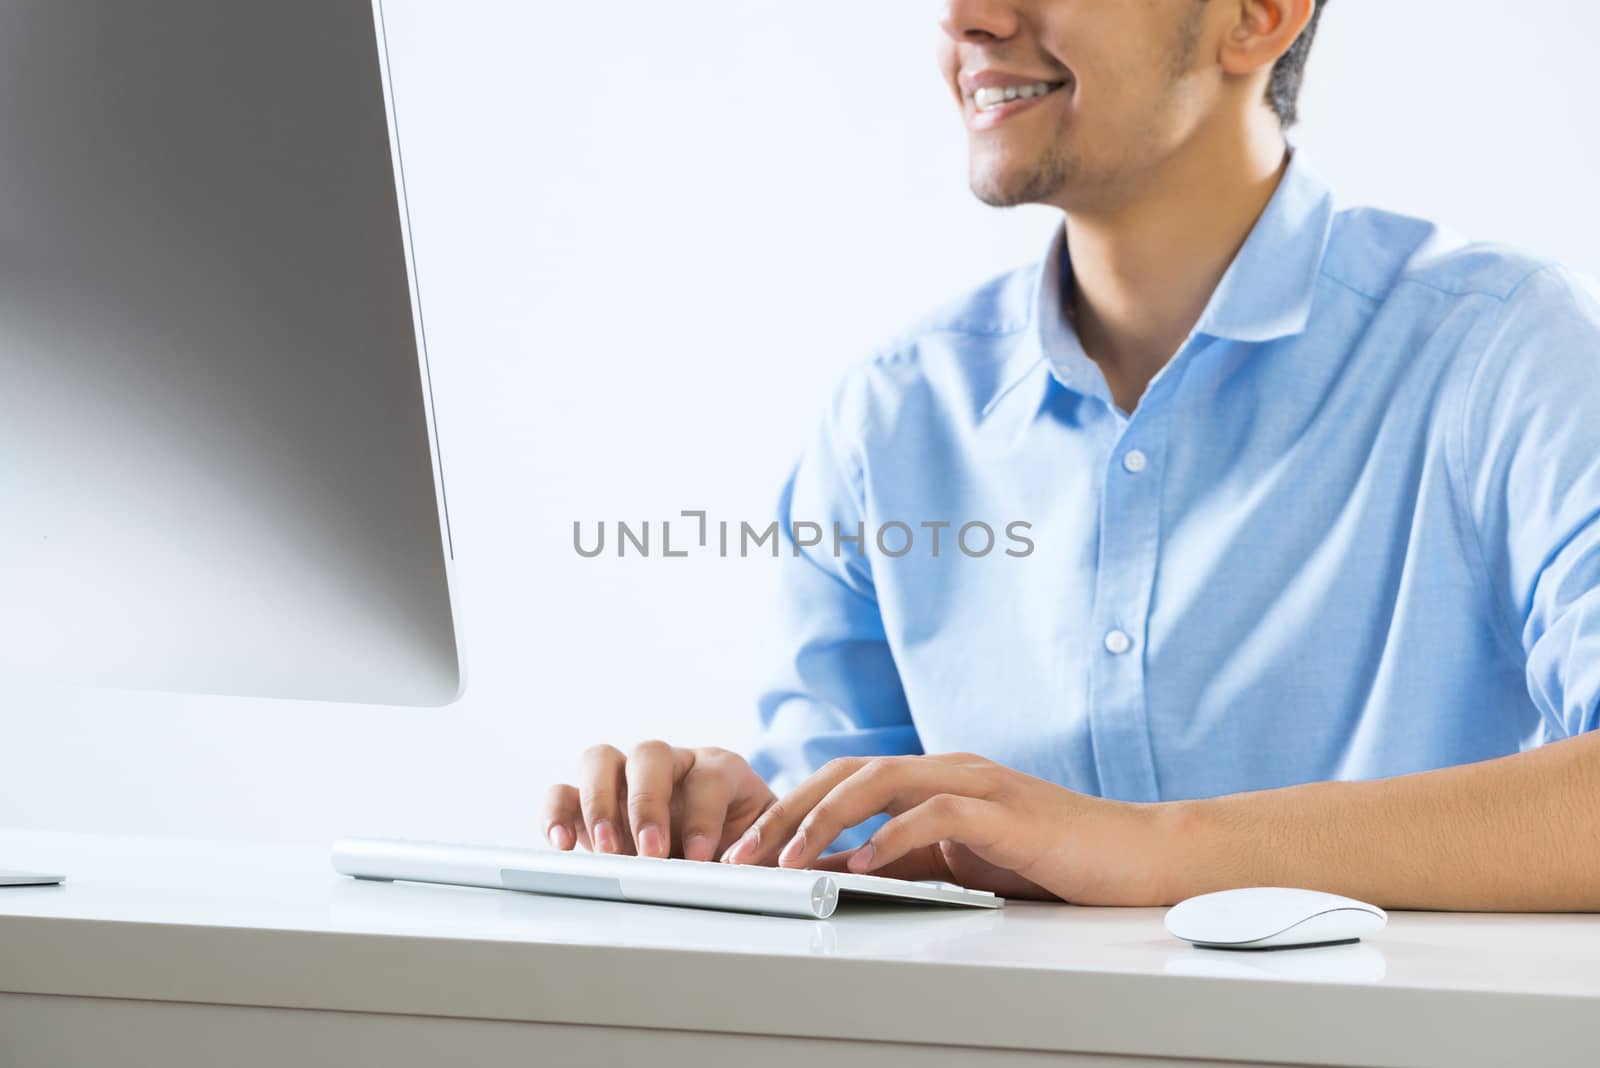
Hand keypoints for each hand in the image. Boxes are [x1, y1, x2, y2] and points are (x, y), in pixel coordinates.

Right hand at [543, 742, 776, 861]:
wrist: (725, 854)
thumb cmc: (747, 849)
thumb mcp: (766, 852)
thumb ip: (764, 859)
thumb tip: (763, 878)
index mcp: (720, 769)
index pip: (709, 776)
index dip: (704, 814)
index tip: (702, 857)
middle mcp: (671, 764)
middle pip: (649, 753)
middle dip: (648, 803)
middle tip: (652, 852)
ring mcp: (626, 778)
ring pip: (601, 760)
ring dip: (600, 804)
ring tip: (608, 851)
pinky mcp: (590, 803)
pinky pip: (563, 792)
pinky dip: (558, 813)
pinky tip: (562, 844)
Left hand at [722, 753, 1175, 904]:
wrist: (1136, 855)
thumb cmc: (1054, 860)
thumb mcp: (963, 864)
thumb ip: (908, 861)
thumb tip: (844, 874)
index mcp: (934, 777)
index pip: (843, 781)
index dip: (791, 809)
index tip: (748, 849)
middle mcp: (948, 768)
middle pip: (845, 773)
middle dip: (787, 812)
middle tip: (743, 854)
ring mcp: (976, 783)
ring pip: (879, 782)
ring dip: (825, 819)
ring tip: (787, 857)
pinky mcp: (1005, 812)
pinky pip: (936, 814)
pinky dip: (894, 835)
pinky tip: (865, 862)